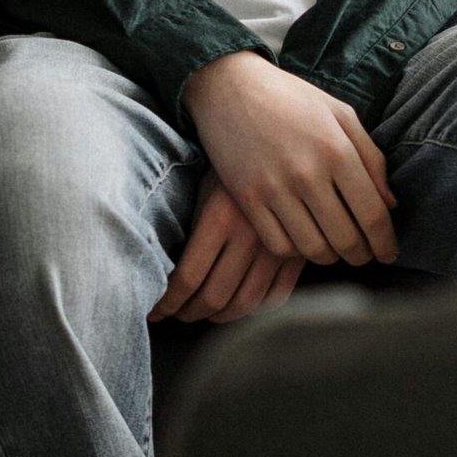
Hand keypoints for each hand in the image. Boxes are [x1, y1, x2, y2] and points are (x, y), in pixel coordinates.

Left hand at [150, 167, 305, 324]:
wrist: (279, 140)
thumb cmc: (228, 166)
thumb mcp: (203, 191)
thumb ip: (190, 234)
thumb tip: (169, 281)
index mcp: (219, 217)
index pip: (187, 279)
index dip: (167, 303)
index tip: (156, 311)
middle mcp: (250, 235)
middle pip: (214, 297)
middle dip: (188, 312)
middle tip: (176, 313)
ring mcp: (279, 245)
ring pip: (245, 303)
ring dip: (219, 316)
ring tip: (203, 312)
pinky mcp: (300, 251)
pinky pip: (276, 295)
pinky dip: (254, 308)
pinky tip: (237, 304)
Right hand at [183, 50, 399, 267]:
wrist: (230, 87)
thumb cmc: (292, 98)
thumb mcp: (341, 114)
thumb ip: (372, 158)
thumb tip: (391, 204)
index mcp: (337, 150)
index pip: (372, 214)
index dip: (386, 242)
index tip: (389, 253)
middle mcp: (308, 173)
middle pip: (345, 239)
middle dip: (362, 255)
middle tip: (365, 256)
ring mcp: (274, 189)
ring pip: (313, 249)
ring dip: (331, 257)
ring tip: (336, 250)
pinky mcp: (247, 199)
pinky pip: (279, 246)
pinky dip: (296, 252)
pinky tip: (304, 241)